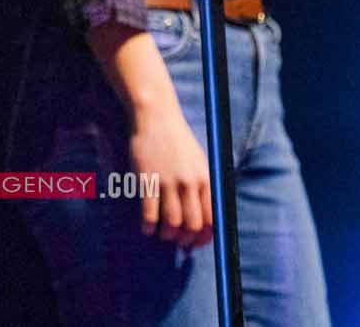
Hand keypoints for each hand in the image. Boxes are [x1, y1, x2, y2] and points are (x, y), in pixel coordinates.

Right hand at [131, 104, 213, 248]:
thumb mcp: (199, 161)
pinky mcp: (148, 180)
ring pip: (172, 223)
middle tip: (178, 242)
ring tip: (162, 234)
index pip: (212, 218)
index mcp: (205, 178)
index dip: (205, 237)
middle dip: (186, 239)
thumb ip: (205, 187)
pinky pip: (149, 214)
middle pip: (192, 224)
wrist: (156, 117)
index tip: (196, 243)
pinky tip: (147, 228)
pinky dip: (148, 227)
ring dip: (167, 235)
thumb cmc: (178, 141)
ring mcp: (168, 181)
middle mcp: (189, 182)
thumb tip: (208, 220)